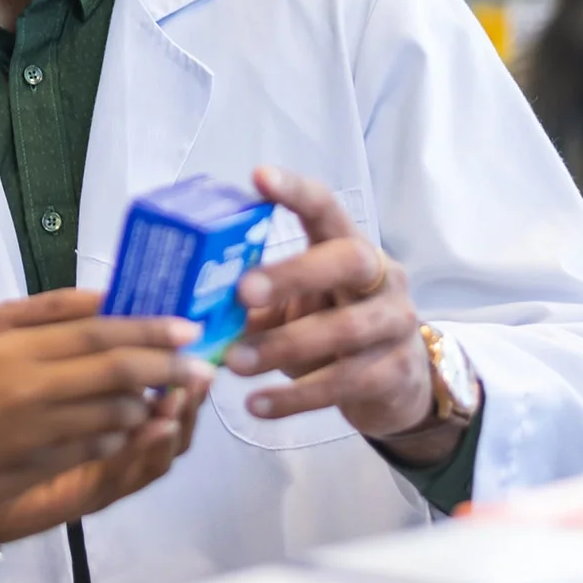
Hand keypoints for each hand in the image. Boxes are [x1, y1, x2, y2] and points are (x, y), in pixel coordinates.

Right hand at [0, 307, 204, 547]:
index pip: (98, 329)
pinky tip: (126, 428)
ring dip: (147, 405)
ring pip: (115, 411)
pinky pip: (98, 447)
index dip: (149, 328)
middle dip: (168, 366)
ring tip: (165, 397)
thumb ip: (40, 320)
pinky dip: (121, 437)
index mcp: (10, 344)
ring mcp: (34, 430)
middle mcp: (25, 383)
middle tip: (200, 364)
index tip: (186, 327)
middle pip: (117, 366)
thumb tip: (105, 301)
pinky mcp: (38, 468)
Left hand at [224, 166, 440, 446]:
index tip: (258, 176)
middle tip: (243, 292)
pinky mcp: (395, 372)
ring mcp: (395, 323)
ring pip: (343, 330)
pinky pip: (345, 382)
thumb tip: (186, 302)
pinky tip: (258, 405)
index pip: (327, 208)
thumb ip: (254, 301)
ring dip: (283, 346)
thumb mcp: (297, 309)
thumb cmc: (331, 333)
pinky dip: (296, 397)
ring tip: (235, 364)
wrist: (396, 389)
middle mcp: (382, 277)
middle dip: (293, 273)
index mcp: (350, 247)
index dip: (295, 192)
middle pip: (346, 260)